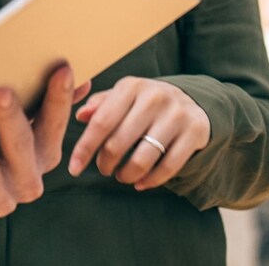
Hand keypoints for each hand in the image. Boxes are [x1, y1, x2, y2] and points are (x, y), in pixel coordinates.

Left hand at [0, 66, 89, 236]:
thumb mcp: (25, 128)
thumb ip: (47, 104)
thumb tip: (82, 77)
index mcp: (45, 154)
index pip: (56, 124)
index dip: (60, 98)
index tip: (62, 69)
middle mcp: (27, 180)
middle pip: (20, 146)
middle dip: (10, 118)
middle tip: (0, 91)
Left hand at [68, 76, 209, 192]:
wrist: (192, 102)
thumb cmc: (145, 103)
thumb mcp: (124, 96)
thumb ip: (101, 105)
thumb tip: (80, 115)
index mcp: (132, 86)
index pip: (101, 121)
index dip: (85, 148)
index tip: (74, 169)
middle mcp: (155, 96)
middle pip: (118, 143)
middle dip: (105, 163)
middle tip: (104, 168)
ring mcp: (177, 114)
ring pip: (142, 159)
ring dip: (126, 175)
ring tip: (122, 175)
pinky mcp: (194, 131)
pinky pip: (168, 168)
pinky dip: (150, 181)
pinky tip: (141, 183)